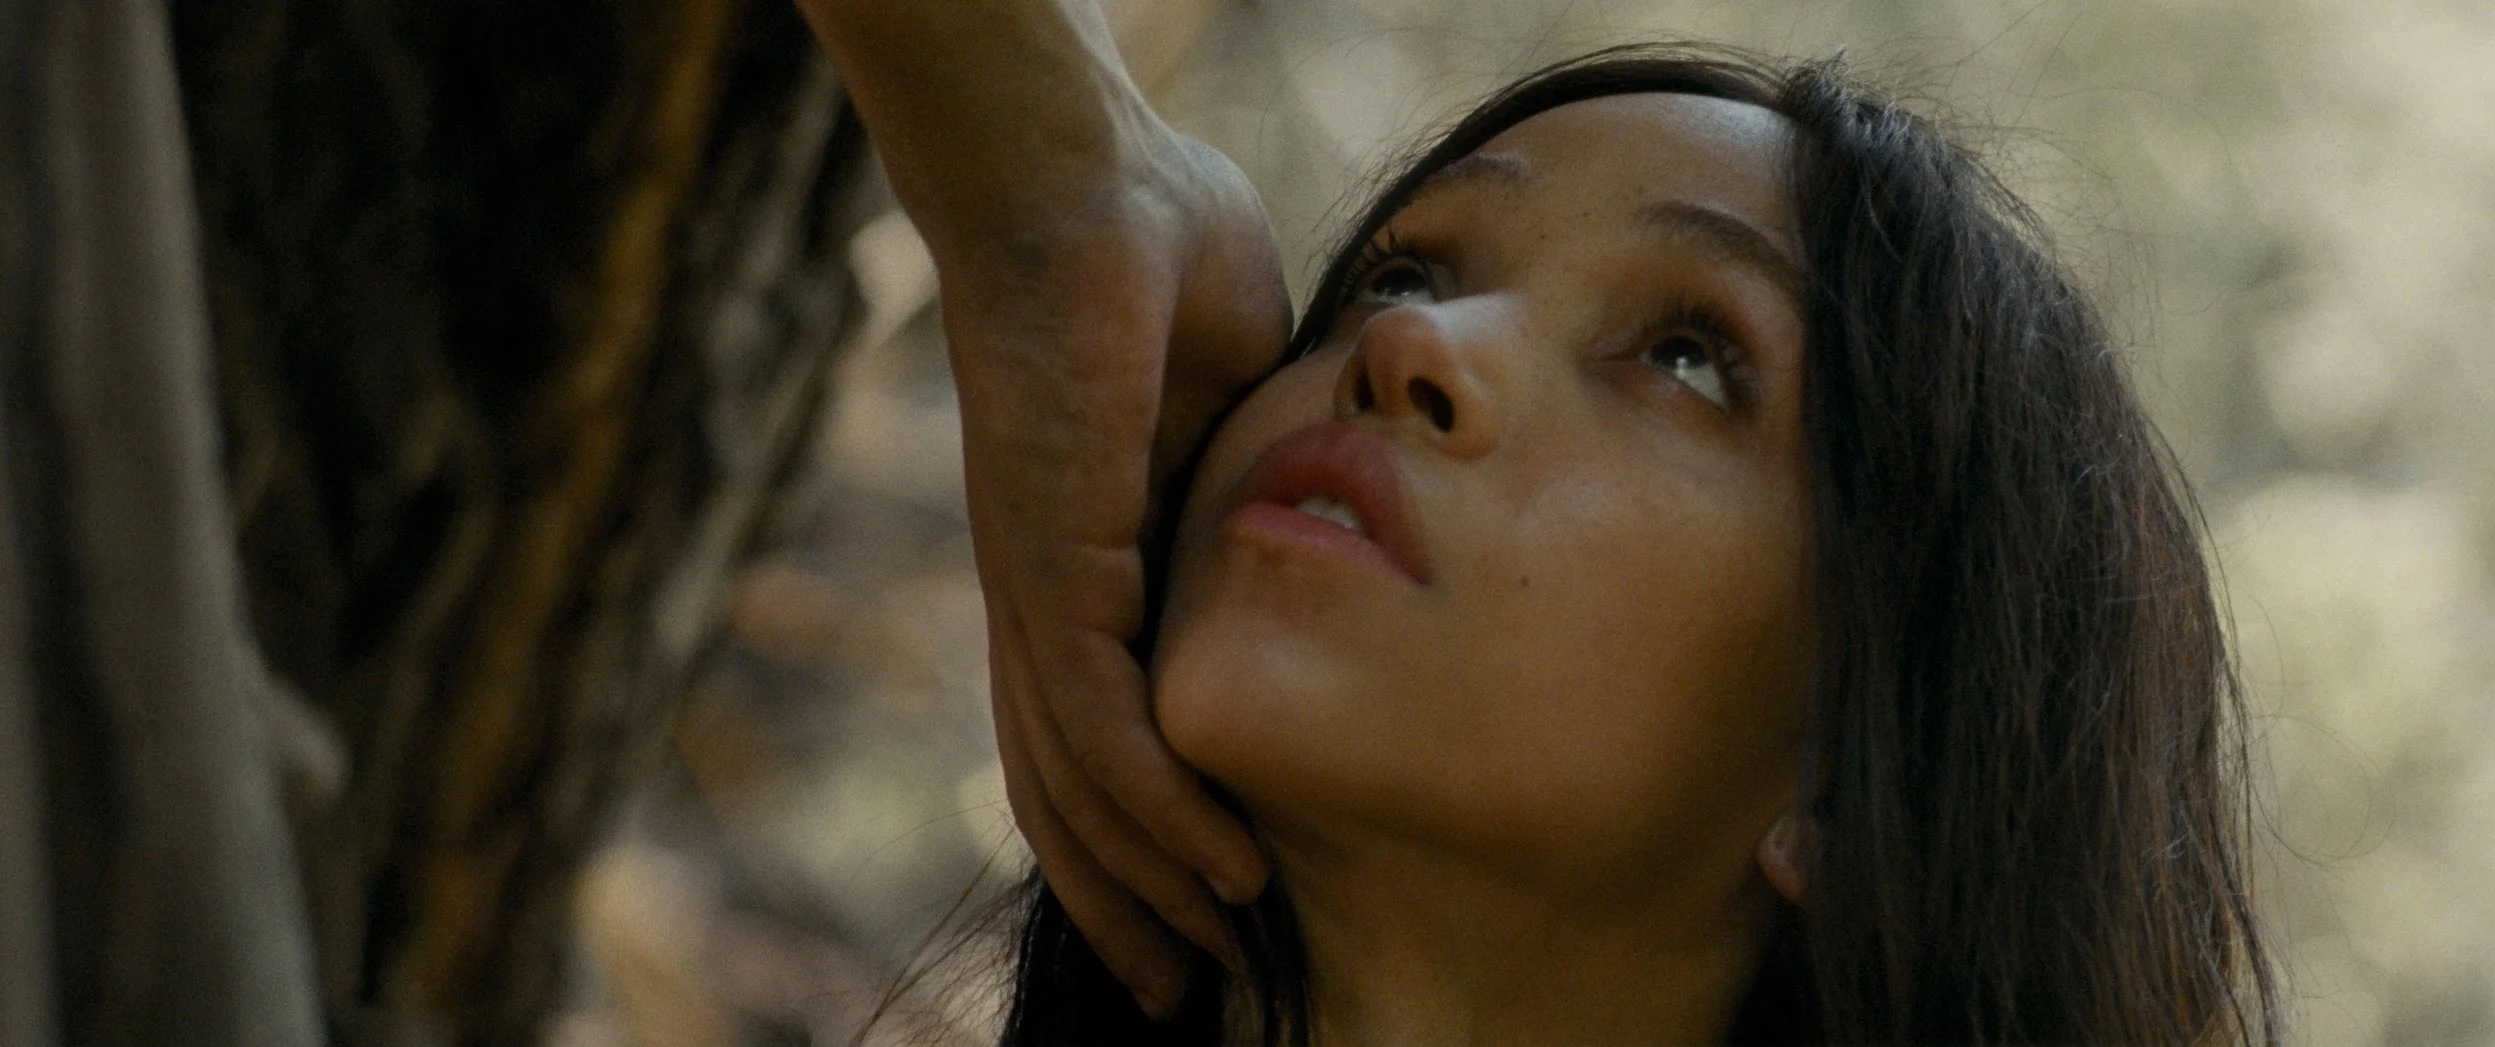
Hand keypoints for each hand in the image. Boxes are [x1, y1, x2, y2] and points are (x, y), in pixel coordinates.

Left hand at [940, 130, 1286, 1014]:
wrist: (1083, 174)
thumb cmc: (1156, 255)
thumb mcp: (1247, 400)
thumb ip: (1270, 480)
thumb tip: (1343, 509)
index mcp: (1090, 561)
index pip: (1106, 731)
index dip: (1149, 829)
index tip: (1210, 904)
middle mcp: (1048, 596)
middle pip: (1072, 790)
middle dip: (1129, 898)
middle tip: (1184, 989)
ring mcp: (1040, 585)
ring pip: (1078, 780)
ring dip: (1148, 881)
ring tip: (1212, 962)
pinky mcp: (1048, 559)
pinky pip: (1093, 717)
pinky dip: (1155, 806)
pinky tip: (1215, 868)